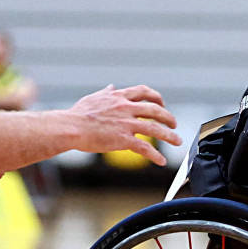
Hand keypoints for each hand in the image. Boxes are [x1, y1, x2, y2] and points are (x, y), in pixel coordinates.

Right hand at [67, 84, 181, 164]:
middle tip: (174, 124)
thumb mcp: (93, 98)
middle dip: (168, 117)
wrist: (70, 127)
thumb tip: (111, 87)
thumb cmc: (77, 115)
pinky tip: (161, 161)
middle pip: (155, 110)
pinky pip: (144, 148)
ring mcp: (126, 124)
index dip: (156, 96)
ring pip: (155, 129)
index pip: (143, 92)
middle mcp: (125, 108)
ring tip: (177, 141)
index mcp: (119, 97)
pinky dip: (155, 155)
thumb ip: (105, 93)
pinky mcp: (123, 139)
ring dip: (169, 135)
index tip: (161, 103)